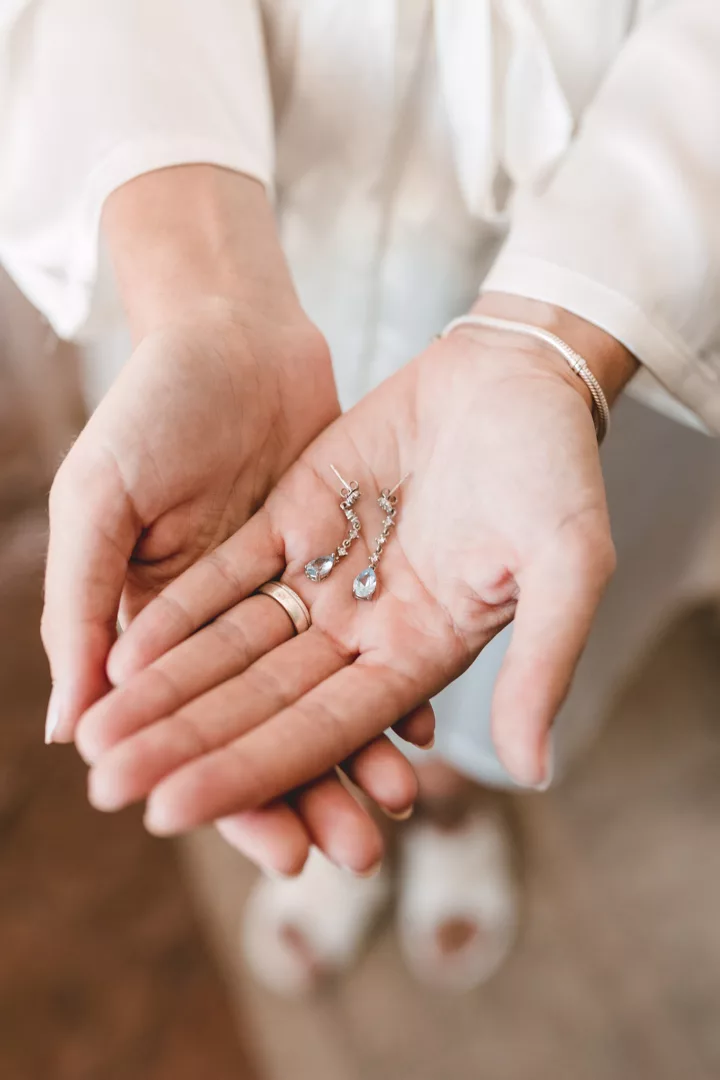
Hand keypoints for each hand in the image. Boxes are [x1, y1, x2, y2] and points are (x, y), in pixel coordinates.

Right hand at [43, 165, 430, 875]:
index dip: (233, 791)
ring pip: (322, 690)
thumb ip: (84, 607)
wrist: (231, 328)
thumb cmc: (149, 408)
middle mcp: (225, 624)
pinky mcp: (337, 560)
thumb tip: (70, 728)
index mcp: (155, 625)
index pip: (199, 731)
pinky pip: (365, 630)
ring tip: (397, 807)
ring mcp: (287, 593)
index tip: (277, 854)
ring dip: (355, 752)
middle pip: (269, 726)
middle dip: (310, 792)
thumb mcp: (102, 500)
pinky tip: (420, 729)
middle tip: (356, 854)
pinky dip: (388, 676)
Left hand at [77, 297, 634, 847]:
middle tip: (109, 788)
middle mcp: (366, 630)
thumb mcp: (568, 563)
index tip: (173, 809)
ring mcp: (328, 575)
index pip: (323, 730)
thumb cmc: (557, 469)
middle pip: (261, 700)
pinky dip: (180, 611)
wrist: (516, 373)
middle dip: (184, 744)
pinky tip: (123, 646)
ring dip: (166, 687)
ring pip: (234, 645)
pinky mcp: (298, 518)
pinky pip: (230, 575)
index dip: (249, 770)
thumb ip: (544, 664)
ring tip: (99, 732)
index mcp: (423, 655)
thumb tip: (536, 774)